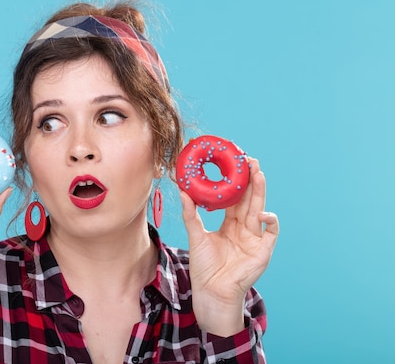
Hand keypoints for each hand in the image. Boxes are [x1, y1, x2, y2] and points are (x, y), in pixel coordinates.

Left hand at [179, 158, 278, 335]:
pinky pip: (271, 232)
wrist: (211, 292)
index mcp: (230, 224)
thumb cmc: (204, 267)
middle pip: (249, 200)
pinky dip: (270, 220)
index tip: (234, 164)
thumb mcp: (196, 236)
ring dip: (260, 191)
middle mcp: (244, 229)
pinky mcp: (263, 251)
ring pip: (259, 209)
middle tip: (250, 160)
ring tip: (258, 174)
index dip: (236, 182)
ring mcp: (254, 238)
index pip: (235, 199)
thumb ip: (191, 215)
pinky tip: (262, 212)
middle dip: (251, 180)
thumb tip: (183, 191)